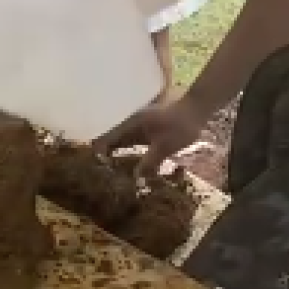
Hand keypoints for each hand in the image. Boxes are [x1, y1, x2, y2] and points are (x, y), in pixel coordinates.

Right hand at [94, 94, 213, 177]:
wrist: (197, 110)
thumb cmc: (180, 127)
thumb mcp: (165, 148)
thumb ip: (149, 162)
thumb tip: (135, 178)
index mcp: (133, 121)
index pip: (109, 134)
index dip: (99, 146)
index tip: (91, 159)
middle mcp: (133, 120)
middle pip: (113, 134)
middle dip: (104, 147)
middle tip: (96, 164)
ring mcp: (140, 122)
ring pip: (122, 136)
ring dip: (115, 147)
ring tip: (106, 162)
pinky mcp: (148, 125)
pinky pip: (132, 137)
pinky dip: (127, 146)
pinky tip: (126, 156)